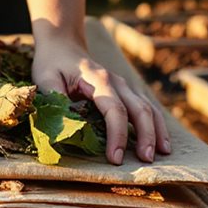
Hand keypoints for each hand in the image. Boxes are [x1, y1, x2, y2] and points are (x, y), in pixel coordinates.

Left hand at [32, 35, 170, 163]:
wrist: (63, 45)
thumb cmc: (52, 64)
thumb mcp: (45, 79)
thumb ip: (54, 99)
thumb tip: (64, 125)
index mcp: (98, 80)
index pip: (115, 110)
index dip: (118, 135)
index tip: (115, 159)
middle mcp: (118, 82)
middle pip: (140, 109)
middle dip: (146, 136)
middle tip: (146, 162)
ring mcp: (125, 86)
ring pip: (149, 109)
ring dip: (157, 132)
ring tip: (162, 155)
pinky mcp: (127, 92)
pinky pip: (147, 109)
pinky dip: (156, 126)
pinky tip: (161, 144)